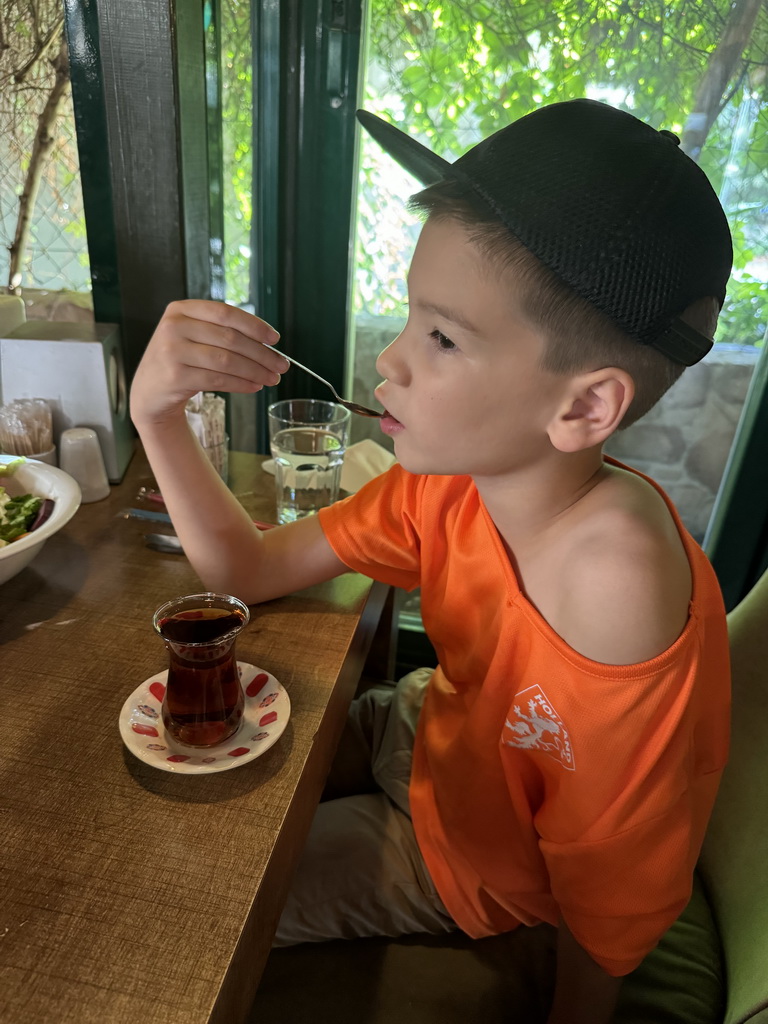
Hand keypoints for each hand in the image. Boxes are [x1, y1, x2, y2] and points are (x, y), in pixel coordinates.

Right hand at [130, 299, 289, 427]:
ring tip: (272, 378)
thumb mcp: (193, 336)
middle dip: (262, 353)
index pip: (225, 313)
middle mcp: (173, 327)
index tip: (275, 339)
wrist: (150, 391)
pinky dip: (241, 384)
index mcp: (181, 309)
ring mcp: (172, 351)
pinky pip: (218, 380)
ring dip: (255, 371)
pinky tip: (254, 386)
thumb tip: (269, 344)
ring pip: (226, 361)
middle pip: (229, 338)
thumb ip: (221, 331)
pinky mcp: (175, 377)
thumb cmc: (180, 360)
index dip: (254, 325)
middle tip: (282, 365)